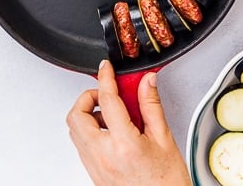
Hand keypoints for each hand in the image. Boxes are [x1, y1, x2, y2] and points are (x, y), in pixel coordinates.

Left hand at [66, 60, 191, 185]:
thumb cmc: (167, 183)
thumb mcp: (164, 138)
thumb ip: (151, 105)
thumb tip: (147, 81)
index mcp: (123, 144)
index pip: (106, 100)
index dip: (105, 78)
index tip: (106, 68)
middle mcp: (103, 156)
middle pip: (77, 115)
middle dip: (88, 97)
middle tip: (106, 93)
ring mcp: (95, 166)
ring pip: (75, 130)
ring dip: (87, 114)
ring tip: (111, 113)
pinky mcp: (93, 173)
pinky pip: (81, 145)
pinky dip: (89, 130)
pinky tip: (110, 130)